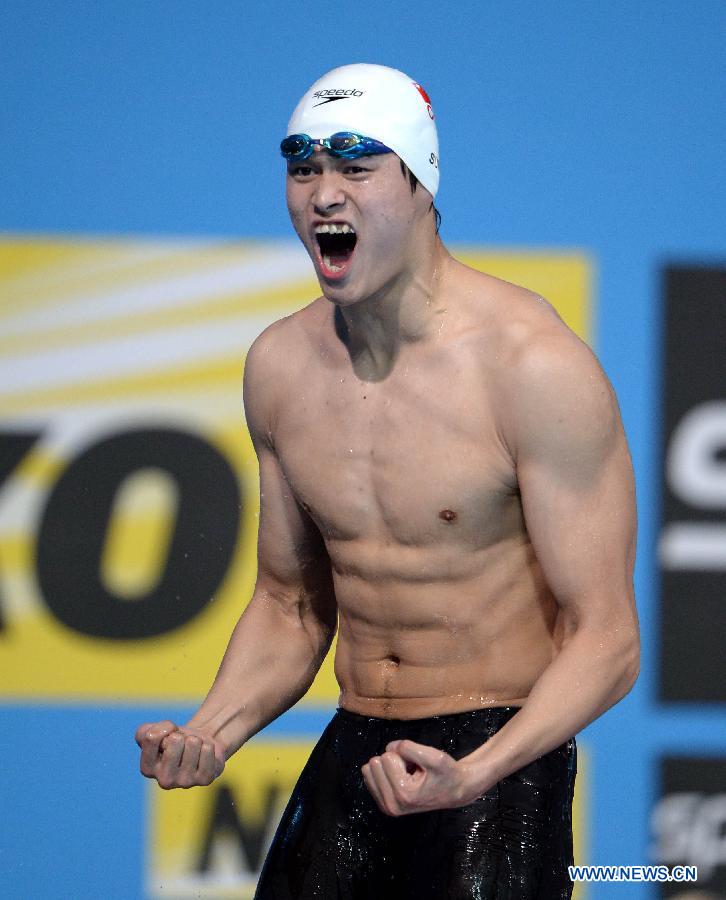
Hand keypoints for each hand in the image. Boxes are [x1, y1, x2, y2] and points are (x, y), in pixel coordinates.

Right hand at [135, 720, 225, 789]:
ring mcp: (185, 782)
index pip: (151, 737)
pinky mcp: (205, 779)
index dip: (164, 728)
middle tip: (183, 744)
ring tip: (194, 749)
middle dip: (181, 735)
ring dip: (196, 740)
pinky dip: (208, 745)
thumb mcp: (154, 730)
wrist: (198, 745)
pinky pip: (207, 749)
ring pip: (193, 743)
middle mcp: (164, 780)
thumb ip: (148, 730)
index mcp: (147, 769)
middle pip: (175, 740)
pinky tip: (204, 754)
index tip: (169, 734)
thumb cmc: (173, 739)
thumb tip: (169, 734)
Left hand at [361, 739, 477, 815]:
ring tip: (407, 775)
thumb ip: (409, 748)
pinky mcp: (383, 805)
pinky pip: (369, 778)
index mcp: (404, 794)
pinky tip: (401, 780)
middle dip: (395, 761)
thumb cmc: (446, 773)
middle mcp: (391, 804)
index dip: (404, 756)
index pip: (387, 757)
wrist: (454, 791)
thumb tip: (388, 748)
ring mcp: (386, 807)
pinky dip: (385, 774)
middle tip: (412, 770)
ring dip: (389, 768)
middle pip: (375, 764)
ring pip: (369, 770)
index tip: (418, 766)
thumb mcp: (434, 756)